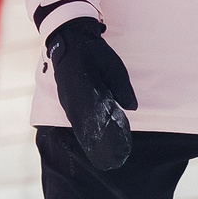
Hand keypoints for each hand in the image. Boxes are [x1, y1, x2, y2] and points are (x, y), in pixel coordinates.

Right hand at [47, 18, 136, 169]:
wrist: (69, 39)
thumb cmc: (93, 52)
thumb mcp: (113, 65)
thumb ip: (121, 87)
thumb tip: (131, 108)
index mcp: (85, 91)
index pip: (95, 119)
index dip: (105, 135)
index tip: (115, 147)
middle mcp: (72, 99)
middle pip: (85, 127)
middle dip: (98, 143)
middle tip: (112, 159)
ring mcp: (67, 100)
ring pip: (79, 125)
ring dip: (90, 139)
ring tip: (103, 155)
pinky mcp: (66, 100)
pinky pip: (75, 119)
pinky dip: (83, 131)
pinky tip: (91, 140)